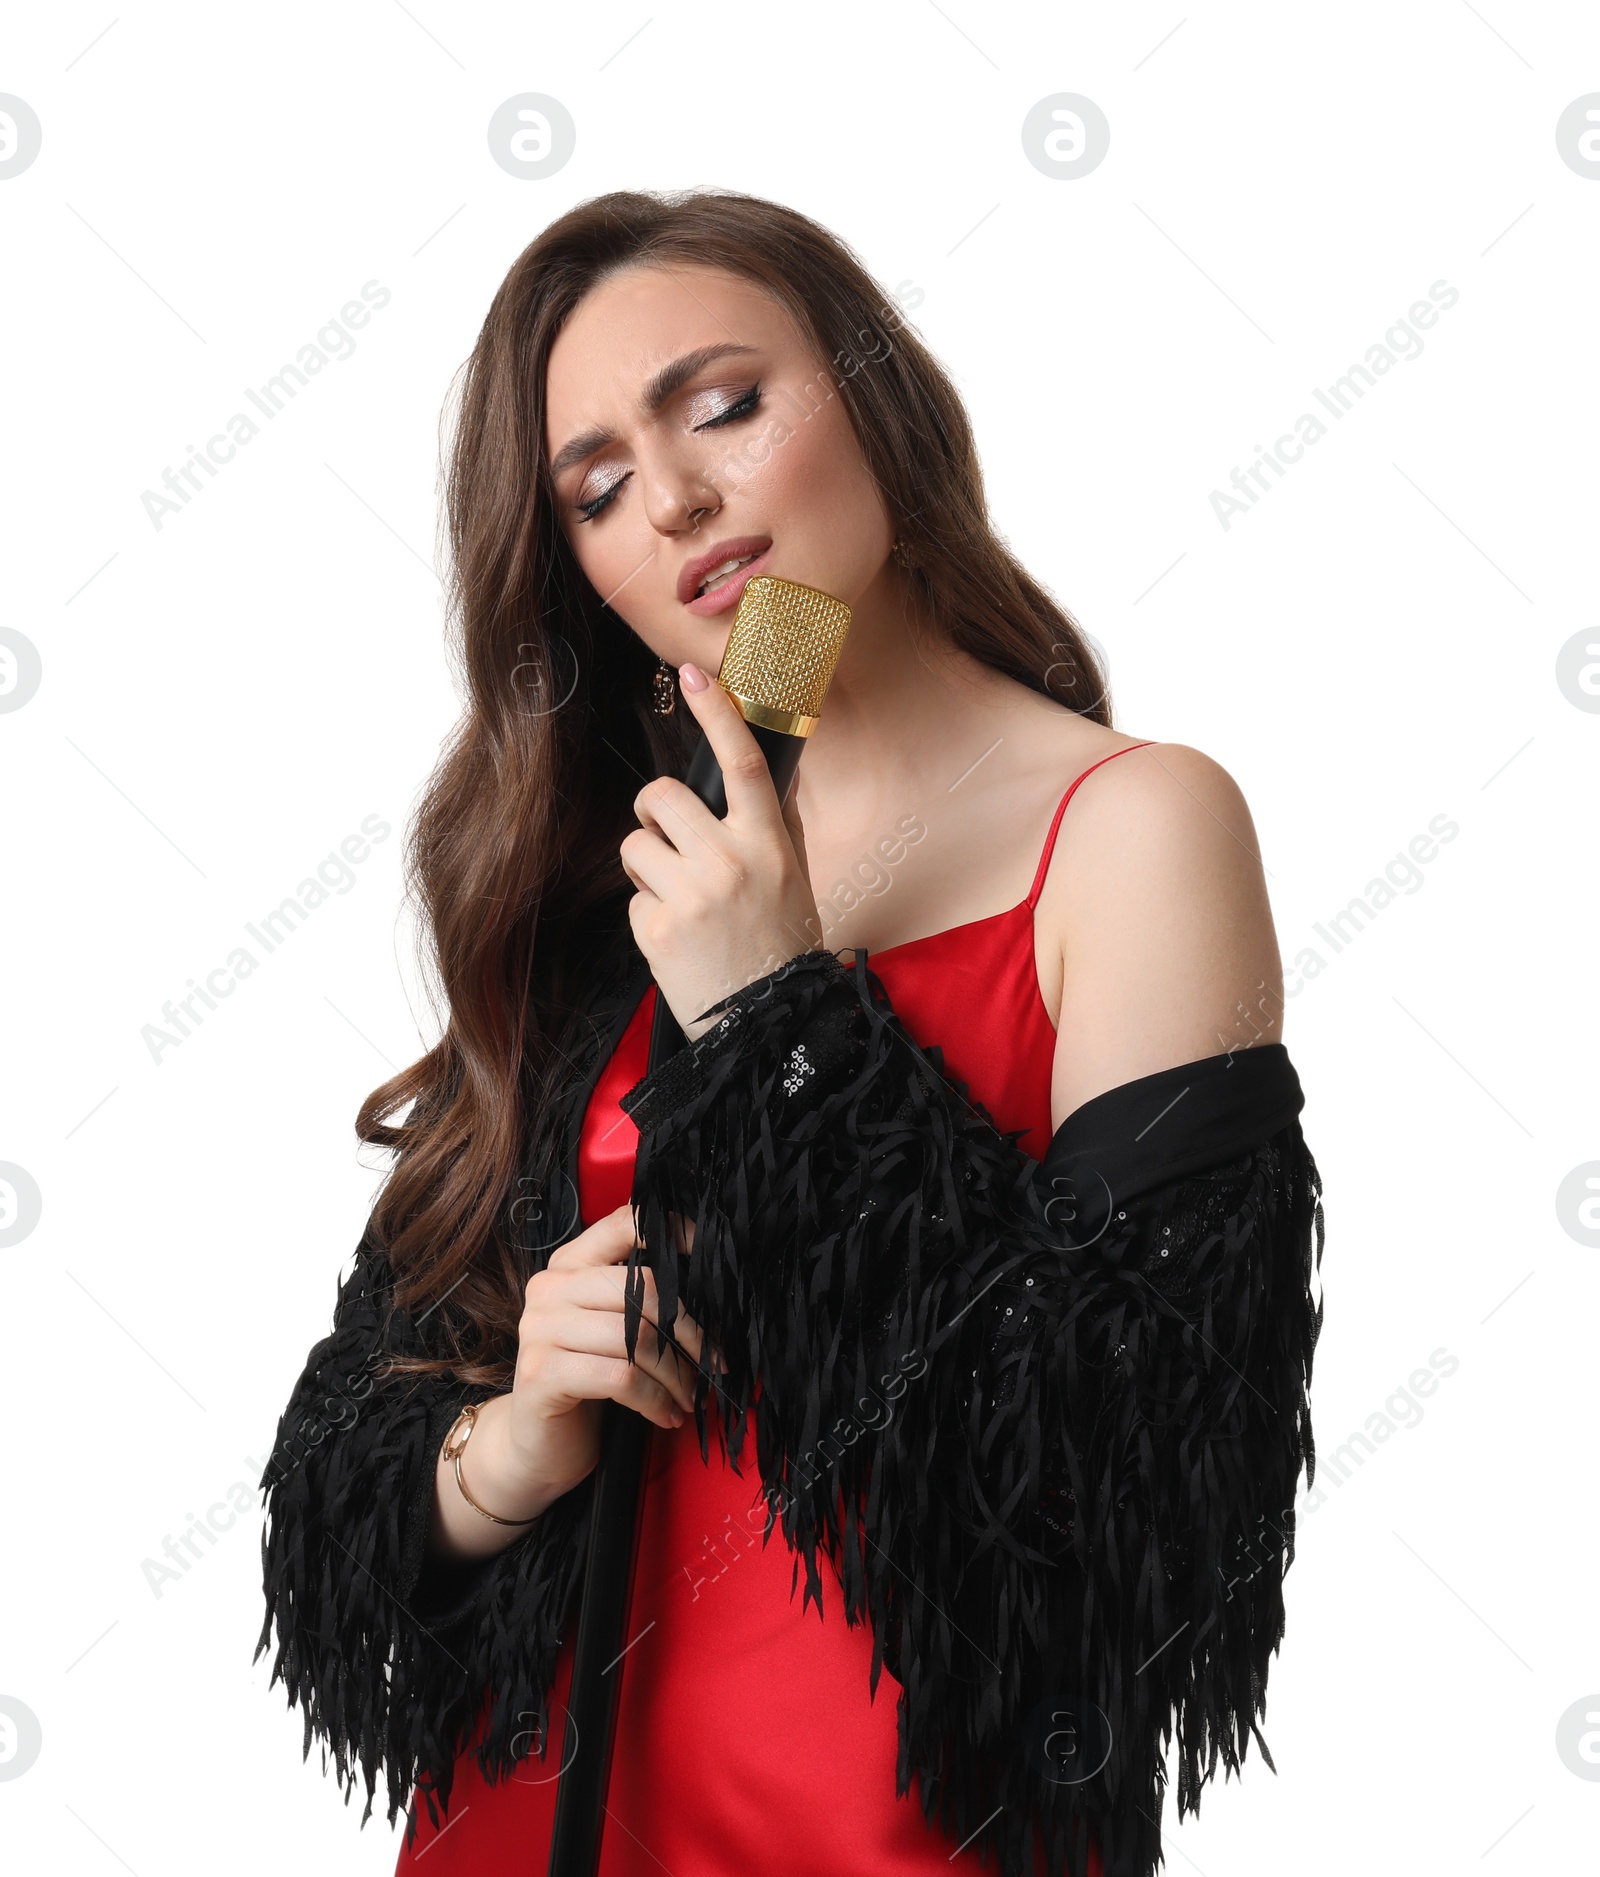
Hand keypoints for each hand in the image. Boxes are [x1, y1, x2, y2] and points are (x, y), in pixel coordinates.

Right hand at [429, 1204, 706, 1559]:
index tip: (709, 1255)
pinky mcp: (542, 1373)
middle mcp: (550, 1288)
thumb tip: (709, 1287)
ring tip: (690, 1395)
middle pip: (643, 1290)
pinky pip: (621, 1378)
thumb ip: (639, 1299)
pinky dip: (656, 1399)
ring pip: (637, 1338)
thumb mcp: (611, 1329)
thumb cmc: (585, 1382)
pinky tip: (667, 1414)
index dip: (672, 1231)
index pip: (623, 1224)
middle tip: (712, 1363)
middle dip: (690, 1332)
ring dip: (677, 1374)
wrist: (534, 1446)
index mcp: (569, 1264)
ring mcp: (541, 1329)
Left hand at [620, 662, 823, 1041]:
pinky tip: (677, 936)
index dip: (718, 714)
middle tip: (665, 835)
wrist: (767, 1023)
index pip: (743, 763)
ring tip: (678, 898)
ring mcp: (692, 896)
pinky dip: (648, 911)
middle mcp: (731, 862)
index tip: (695, 676)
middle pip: (663, 795)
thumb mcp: (793, 877)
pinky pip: (633, 894)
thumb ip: (773, 825)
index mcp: (770, 845)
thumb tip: (759, 773)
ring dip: (647, 864)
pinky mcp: (657, 929)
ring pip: (637, 842)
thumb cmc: (781, 945)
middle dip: (653, 810)